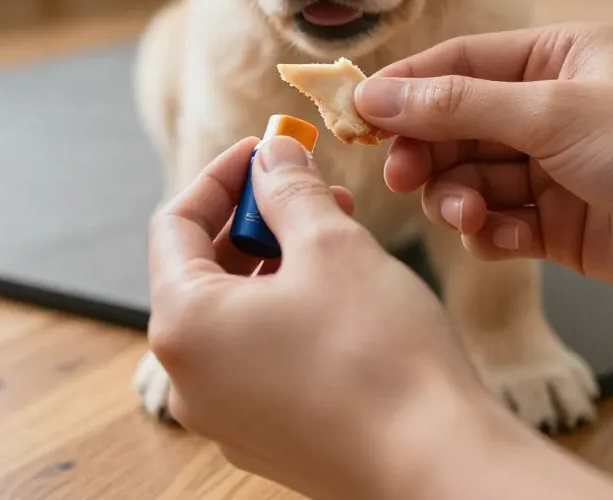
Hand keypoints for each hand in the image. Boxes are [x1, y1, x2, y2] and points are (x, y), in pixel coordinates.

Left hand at [147, 134, 612, 499]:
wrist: (437, 464)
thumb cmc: (380, 356)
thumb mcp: (332, 245)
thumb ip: (289, 189)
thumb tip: (273, 155)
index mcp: (184, 325)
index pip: (175, 224)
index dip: (222, 176)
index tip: (264, 149)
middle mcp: (190, 377)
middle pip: (202, 269)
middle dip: (255, 218)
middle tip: (304, 185)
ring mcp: (225, 414)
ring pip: (235, 312)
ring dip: (276, 261)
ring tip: (334, 229)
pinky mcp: (266, 436)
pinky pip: (258, 354)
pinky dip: (286, 311)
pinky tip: (339, 290)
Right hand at [354, 22, 612, 315]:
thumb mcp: (551, 112)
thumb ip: (458, 105)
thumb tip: (378, 94)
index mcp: (554, 59)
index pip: (456, 65)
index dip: (404, 89)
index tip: (356, 114)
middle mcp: (548, 109)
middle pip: (455, 125)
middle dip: (427, 150)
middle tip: (401, 173)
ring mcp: (552, 168)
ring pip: (470, 178)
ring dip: (456, 197)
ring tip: (464, 214)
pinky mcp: (558, 224)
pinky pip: (497, 223)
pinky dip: (487, 232)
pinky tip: (496, 239)